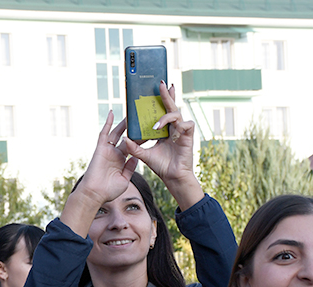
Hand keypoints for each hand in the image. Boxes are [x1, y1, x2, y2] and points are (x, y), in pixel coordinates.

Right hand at [59, 112, 138, 236]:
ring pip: (117, 133)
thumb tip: (136, 158)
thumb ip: (130, 168)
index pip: (133, 147)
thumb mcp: (124, 180)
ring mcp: (107, 150)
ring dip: (123, 123)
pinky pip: (104, 134)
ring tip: (131, 112)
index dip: (140, 139)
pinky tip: (111, 113)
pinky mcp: (100, 149)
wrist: (95, 194)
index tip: (150, 132)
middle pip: (126, 137)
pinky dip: (107, 123)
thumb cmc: (109, 191)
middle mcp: (115, 153)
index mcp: (121, 161)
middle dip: (134, 129)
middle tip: (142, 118)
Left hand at [122, 82, 202, 210]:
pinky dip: (180, 125)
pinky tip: (171, 130)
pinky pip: (187, 124)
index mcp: (164, 130)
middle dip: (167, 95)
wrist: (172, 178)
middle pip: (171, 107)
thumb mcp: (144, 155)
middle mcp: (174, 128)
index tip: (156, 89)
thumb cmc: (161, 166)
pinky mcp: (188, 137)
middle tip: (162, 83)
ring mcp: (181, 131)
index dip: (161, 100)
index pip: (162, 111)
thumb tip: (124, 138)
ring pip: (177, 114)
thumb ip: (135, 147)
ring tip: (155, 126)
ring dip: (166, 117)